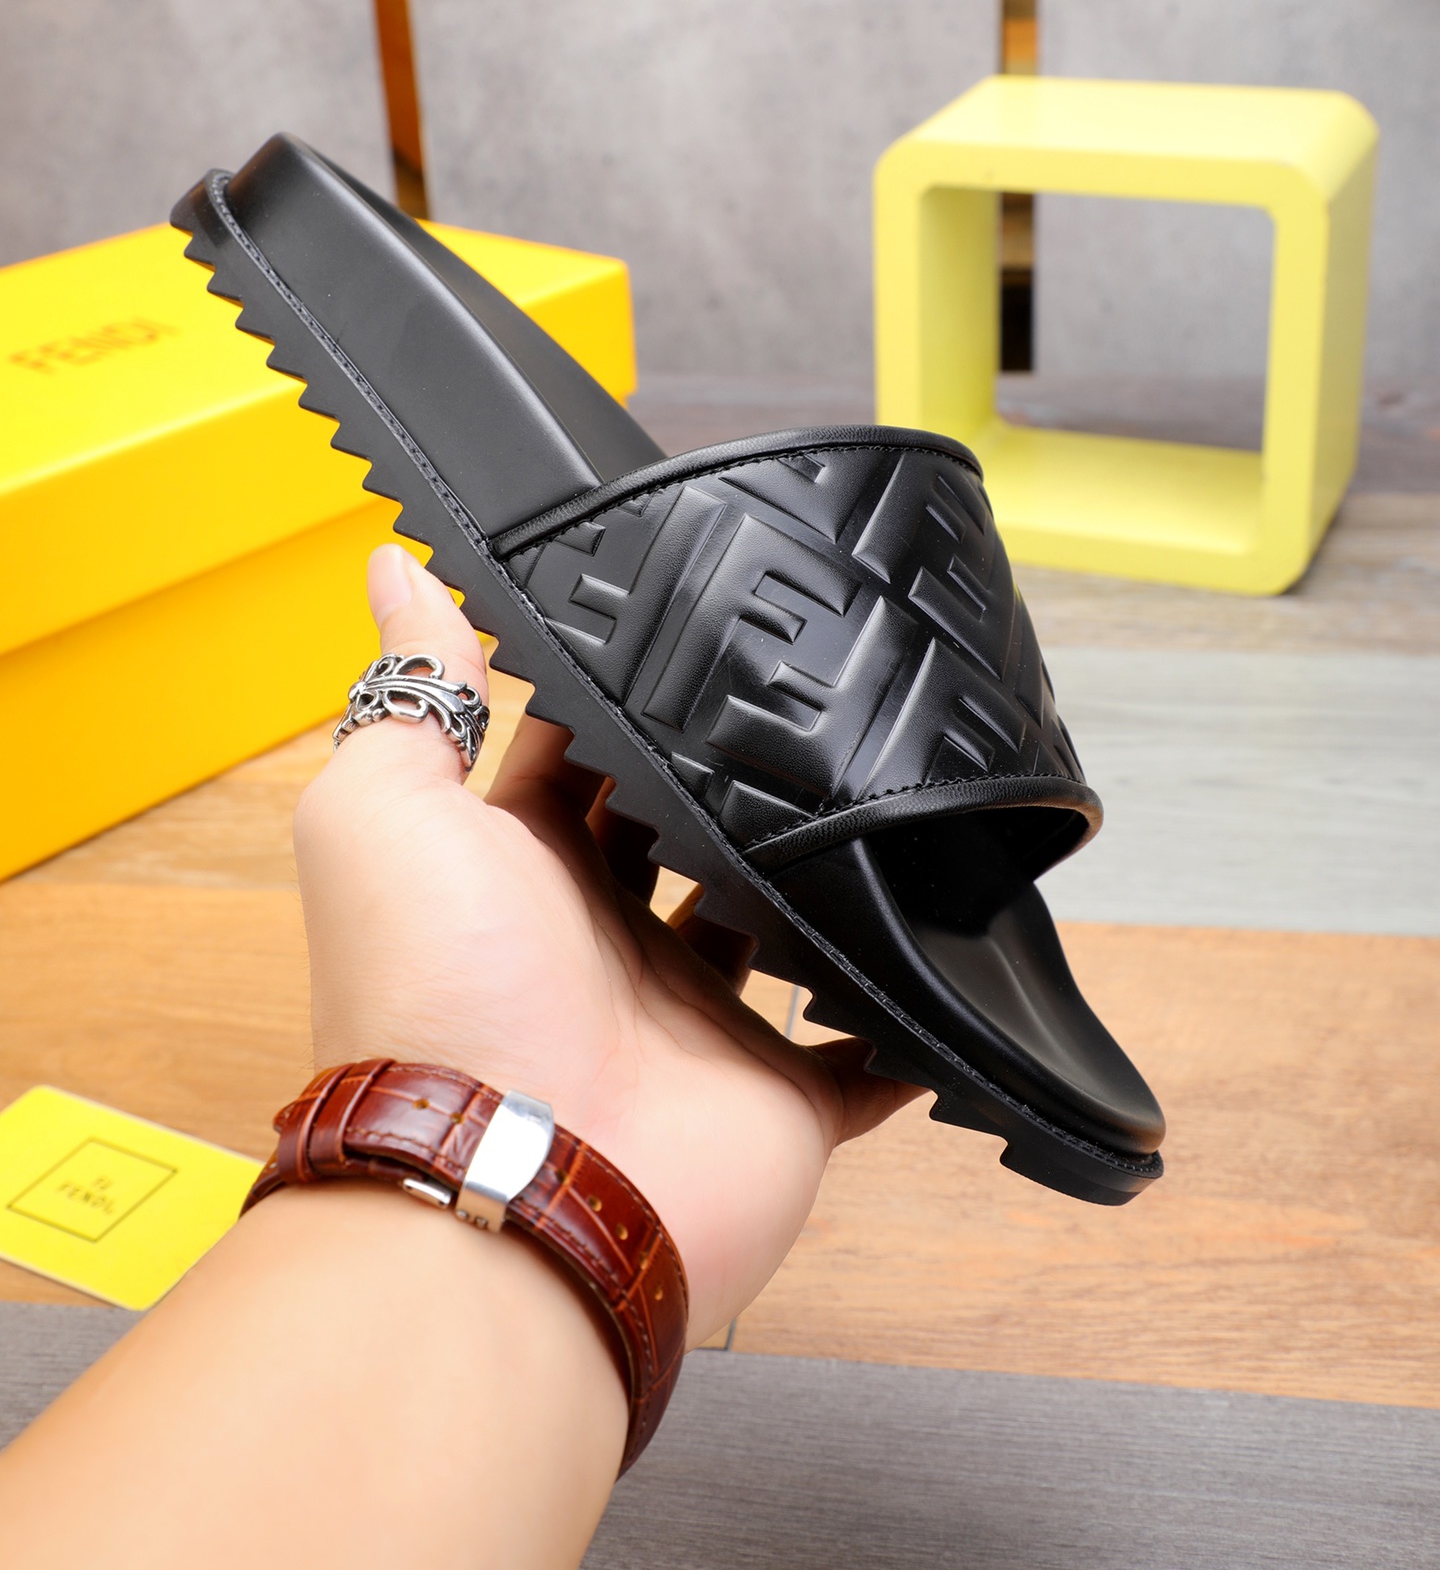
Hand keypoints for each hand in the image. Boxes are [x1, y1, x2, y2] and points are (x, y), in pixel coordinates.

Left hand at [296, 545, 919, 1342]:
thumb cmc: (433, 989)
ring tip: (894, 788)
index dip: (625, 693)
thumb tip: (392, 564)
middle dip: (738, 775)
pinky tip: (946, 947)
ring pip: (782, 927)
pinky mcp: (782, 1093)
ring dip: (822, 875)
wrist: (513, 1183)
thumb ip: (412, 691)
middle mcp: (611, 942)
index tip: (691, 618)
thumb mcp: (385, 809)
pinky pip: (864, 1050)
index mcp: (525, 870)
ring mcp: (701, 1022)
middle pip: (691, 834)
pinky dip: (900, 1014)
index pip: (585, 758)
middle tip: (815, 690)